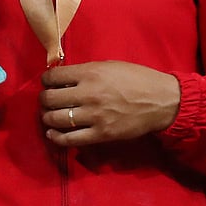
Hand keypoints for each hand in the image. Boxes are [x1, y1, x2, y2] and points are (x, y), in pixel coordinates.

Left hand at [39, 61, 179, 146]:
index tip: (48, 83)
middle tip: (47, 100)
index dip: (46, 80)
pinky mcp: (101, 134)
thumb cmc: (136, 79)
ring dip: (47, 118)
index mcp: (90, 73)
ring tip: (49, 115)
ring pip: (56, 119)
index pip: (53, 77)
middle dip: (44, 99)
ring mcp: (94, 116)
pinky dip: (57, 137)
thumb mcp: (108, 66)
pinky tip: (53, 133)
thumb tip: (63, 79)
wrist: (161, 101)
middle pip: (50, 99)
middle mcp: (88, 94)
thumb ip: (85, 72)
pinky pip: (70, 139)